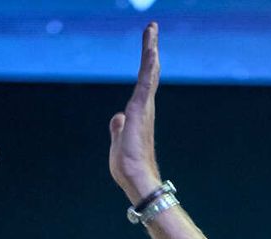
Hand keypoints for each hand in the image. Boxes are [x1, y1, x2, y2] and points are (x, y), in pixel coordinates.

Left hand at [108, 22, 163, 202]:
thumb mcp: (118, 141)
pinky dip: (149, 66)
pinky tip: (152, 51)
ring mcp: (144, 107)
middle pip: (149, 72)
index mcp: (139, 113)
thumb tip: (118, 118)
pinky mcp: (140, 110)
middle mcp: (145, 107)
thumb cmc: (128, 166)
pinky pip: (146, 83)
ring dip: (150, 50)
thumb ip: (118, 128)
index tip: (150, 47)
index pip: (144, 83)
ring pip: (149, 72)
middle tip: (152, 29)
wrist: (136, 178)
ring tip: (151, 31)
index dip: (147, 64)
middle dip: (150, 49)